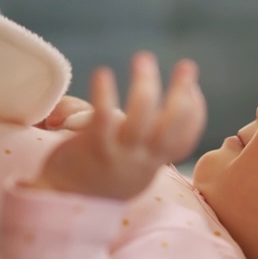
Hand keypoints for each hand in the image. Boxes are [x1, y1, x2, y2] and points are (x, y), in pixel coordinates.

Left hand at [30, 52, 205, 200]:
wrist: (61, 200)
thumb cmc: (97, 178)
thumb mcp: (130, 166)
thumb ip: (143, 141)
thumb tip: (150, 105)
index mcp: (152, 164)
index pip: (184, 140)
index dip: (195, 113)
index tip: (194, 88)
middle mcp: (141, 160)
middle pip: (172, 124)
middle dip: (182, 91)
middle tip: (187, 65)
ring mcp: (119, 154)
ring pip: (142, 114)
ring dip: (146, 83)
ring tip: (144, 58)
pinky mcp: (94, 147)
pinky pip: (104, 116)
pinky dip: (105, 93)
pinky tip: (103, 73)